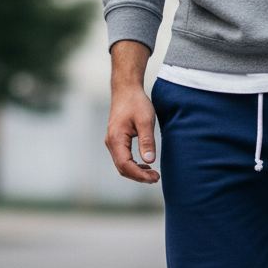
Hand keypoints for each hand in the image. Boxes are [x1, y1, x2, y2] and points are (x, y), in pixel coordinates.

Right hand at [105, 41, 159, 183]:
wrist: (126, 90)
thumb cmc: (136, 102)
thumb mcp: (145, 120)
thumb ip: (147, 141)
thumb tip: (150, 160)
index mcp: (116, 139)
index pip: (125, 165)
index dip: (140, 175)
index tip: (154, 177)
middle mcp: (111, 143)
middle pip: (122, 168)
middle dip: (139, 176)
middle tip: (156, 178)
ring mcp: (112, 142)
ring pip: (122, 165)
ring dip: (136, 172)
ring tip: (153, 174)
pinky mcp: (116, 141)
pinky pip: (123, 159)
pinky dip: (133, 166)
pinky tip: (146, 165)